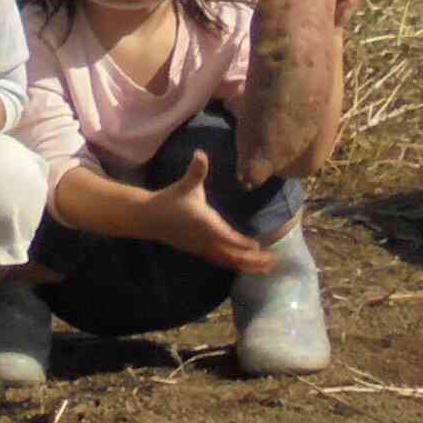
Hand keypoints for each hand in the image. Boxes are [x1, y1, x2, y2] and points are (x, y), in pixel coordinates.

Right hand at [141, 155, 277, 273]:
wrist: (149, 218)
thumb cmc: (170, 200)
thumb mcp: (185, 185)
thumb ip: (196, 171)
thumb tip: (200, 153)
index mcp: (205, 224)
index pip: (226, 236)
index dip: (242, 243)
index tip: (258, 246)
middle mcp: (205, 239)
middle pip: (233, 255)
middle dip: (253, 260)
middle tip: (274, 261)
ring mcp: (203, 248)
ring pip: (228, 261)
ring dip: (248, 266)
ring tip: (267, 268)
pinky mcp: (200, 252)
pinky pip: (221, 261)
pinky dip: (235, 265)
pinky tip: (246, 267)